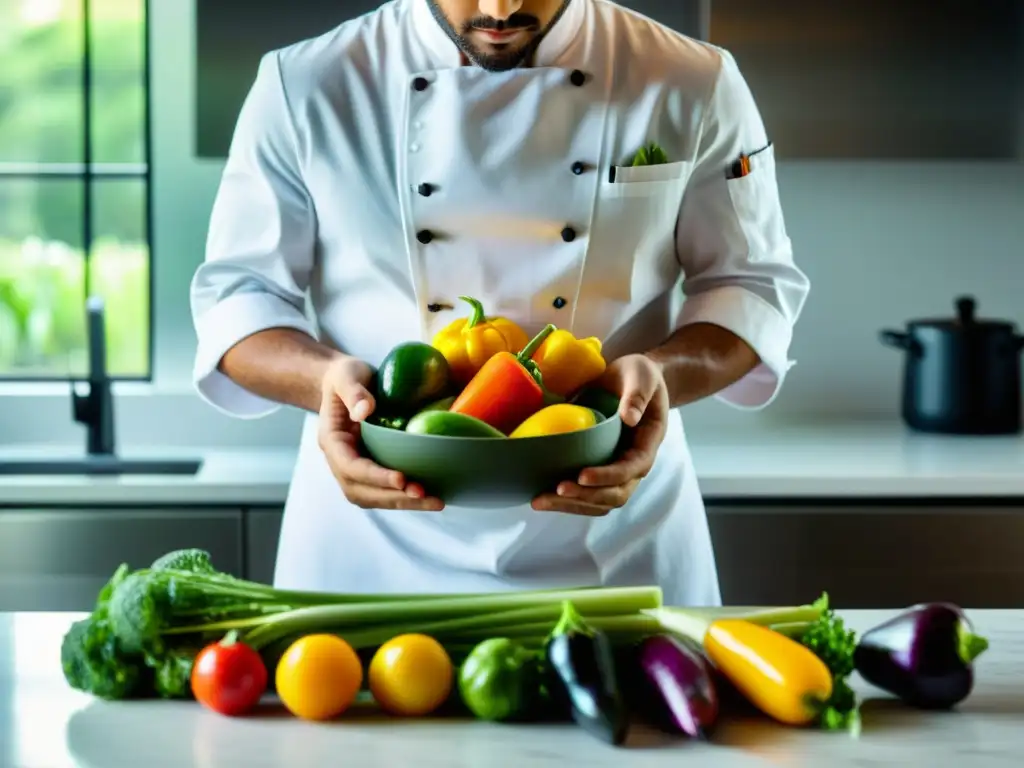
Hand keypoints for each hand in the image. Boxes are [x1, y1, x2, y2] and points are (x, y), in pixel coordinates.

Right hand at [318, 356, 443, 510]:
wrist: (345, 383)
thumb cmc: (345, 376)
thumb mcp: (347, 375)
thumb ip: (353, 391)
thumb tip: (365, 410)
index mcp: (332, 441)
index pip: (350, 467)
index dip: (375, 476)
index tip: (401, 479)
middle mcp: (340, 461)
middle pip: (362, 491)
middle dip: (393, 497)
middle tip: (425, 495)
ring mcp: (354, 468)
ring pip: (373, 497)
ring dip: (402, 502)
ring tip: (434, 501)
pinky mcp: (371, 468)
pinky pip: (384, 490)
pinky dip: (405, 496)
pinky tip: (430, 494)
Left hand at [532, 354, 668, 516]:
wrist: (634, 379)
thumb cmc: (639, 375)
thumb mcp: (642, 376)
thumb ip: (638, 395)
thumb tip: (629, 418)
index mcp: (648, 443)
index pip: (631, 469)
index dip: (608, 476)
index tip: (582, 475)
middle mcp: (634, 464)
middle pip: (615, 494)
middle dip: (585, 497)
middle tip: (556, 490)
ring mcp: (616, 469)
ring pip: (599, 501)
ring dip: (571, 504)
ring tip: (539, 500)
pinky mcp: (599, 467)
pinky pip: (586, 492)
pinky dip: (565, 499)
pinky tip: (541, 495)